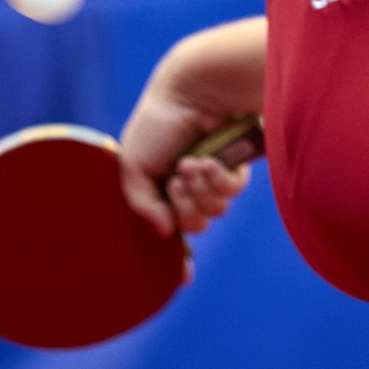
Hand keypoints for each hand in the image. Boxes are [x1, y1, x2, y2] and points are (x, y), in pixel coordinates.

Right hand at [117, 19, 266, 238]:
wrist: (194, 90)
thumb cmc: (159, 122)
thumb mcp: (132, 164)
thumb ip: (141, 204)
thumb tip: (166, 231)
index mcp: (160, 182)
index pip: (170, 226)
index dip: (177, 255)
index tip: (184, 277)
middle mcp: (187, 182)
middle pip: (192, 225)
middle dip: (183, 204)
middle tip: (178, 178)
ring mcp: (213, 176)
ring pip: (212, 213)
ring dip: (199, 189)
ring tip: (194, 161)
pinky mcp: (237, 167)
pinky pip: (231, 194)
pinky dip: (217, 179)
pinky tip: (210, 160)